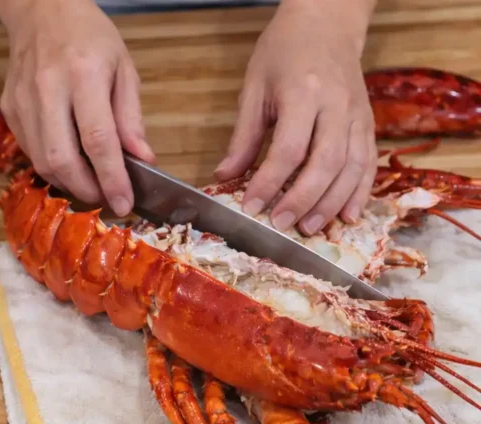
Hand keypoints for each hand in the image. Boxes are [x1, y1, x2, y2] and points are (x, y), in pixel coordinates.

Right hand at [0, 0, 154, 216]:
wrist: (42, 11)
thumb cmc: (89, 35)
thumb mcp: (123, 67)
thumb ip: (131, 116)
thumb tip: (142, 159)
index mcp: (83, 75)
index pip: (98, 140)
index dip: (112, 178)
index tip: (124, 202)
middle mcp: (48, 89)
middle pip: (62, 159)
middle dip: (86, 189)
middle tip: (106, 199)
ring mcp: (23, 101)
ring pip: (41, 161)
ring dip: (68, 183)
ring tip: (90, 184)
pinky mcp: (9, 109)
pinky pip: (30, 150)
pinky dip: (51, 165)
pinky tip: (69, 162)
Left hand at [213, 0, 378, 234]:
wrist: (326, 24)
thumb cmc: (283, 53)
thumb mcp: (254, 88)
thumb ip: (244, 136)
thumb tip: (225, 176)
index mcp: (303, 94)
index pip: (288, 149)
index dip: (269, 182)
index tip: (251, 206)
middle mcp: (337, 106)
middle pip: (325, 162)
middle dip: (302, 199)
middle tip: (280, 224)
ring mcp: (358, 115)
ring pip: (353, 167)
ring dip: (331, 203)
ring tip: (310, 228)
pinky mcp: (369, 123)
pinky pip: (369, 163)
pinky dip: (360, 192)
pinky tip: (347, 215)